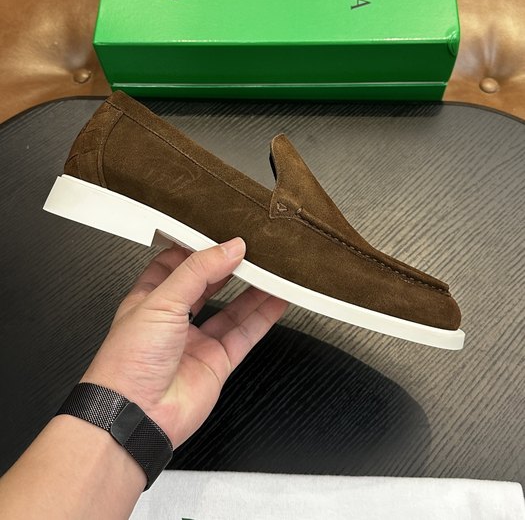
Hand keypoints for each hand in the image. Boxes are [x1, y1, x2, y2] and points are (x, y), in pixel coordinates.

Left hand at [81, 237, 287, 447]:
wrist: (135, 416)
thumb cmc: (128, 362)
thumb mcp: (161, 300)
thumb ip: (198, 271)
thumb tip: (229, 248)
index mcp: (150, 298)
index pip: (176, 263)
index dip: (198, 247)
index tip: (221, 231)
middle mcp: (173, 319)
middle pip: (207, 284)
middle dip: (229, 266)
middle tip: (253, 248)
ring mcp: (196, 341)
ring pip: (231, 308)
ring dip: (252, 289)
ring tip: (272, 269)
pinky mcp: (216, 362)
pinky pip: (245, 334)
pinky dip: (263, 316)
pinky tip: (278, 299)